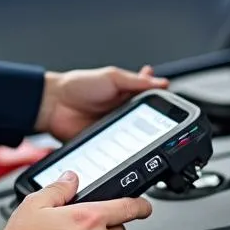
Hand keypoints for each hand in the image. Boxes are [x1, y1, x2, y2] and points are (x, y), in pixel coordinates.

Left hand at [35, 65, 168, 140]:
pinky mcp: (105, 144)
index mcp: (127, 94)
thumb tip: (160, 82)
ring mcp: (115, 130)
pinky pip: (119, 150)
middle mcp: (123, 113)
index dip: (164, 105)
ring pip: (136, 138)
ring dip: (143, 139)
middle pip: (147, 121)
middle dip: (158, 125)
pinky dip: (126, 152)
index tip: (176, 110)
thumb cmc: (79, 85)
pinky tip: (132, 151)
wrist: (53, 105)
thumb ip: (136, 81)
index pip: (151, 100)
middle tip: (169, 128)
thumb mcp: (112, 77)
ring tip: (155, 141)